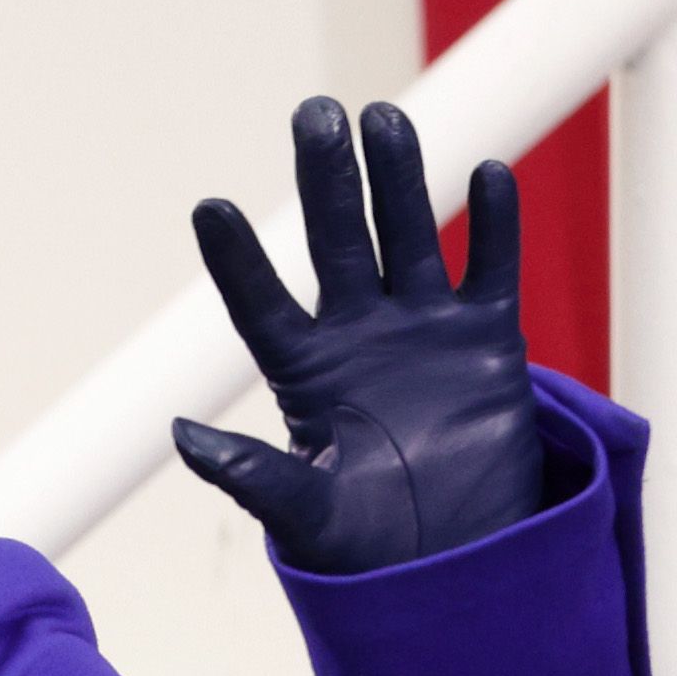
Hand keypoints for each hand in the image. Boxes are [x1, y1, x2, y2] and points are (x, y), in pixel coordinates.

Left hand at [173, 97, 543, 572]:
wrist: (456, 562)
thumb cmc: (367, 546)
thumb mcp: (304, 516)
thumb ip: (251, 475)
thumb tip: (181, 436)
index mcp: (302, 373)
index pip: (259, 303)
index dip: (237, 260)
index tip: (209, 209)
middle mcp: (358, 336)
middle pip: (335, 243)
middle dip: (326, 181)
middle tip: (314, 113)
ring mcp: (424, 331)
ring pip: (408, 237)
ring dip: (399, 180)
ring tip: (385, 116)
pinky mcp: (489, 341)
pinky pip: (490, 269)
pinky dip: (495, 226)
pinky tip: (488, 173)